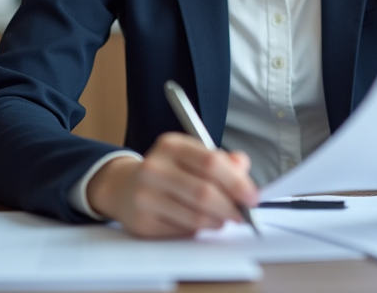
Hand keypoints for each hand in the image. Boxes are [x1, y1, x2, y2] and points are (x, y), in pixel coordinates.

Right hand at [87, 132, 258, 237]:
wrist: (124, 187)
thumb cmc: (168, 171)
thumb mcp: (192, 156)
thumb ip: (221, 160)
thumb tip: (243, 166)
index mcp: (171, 145)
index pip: (210, 163)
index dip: (236, 182)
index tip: (252, 196)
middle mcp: (154, 168)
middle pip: (204, 192)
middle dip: (230, 207)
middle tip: (243, 214)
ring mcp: (144, 196)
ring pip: (194, 216)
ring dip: (217, 221)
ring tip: (223, 219)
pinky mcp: (142, 223)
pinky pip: (181, 231)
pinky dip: (198, 230)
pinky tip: (200, 223)